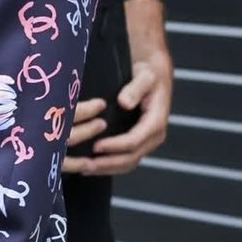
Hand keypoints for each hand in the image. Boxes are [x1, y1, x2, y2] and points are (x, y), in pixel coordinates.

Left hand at [66, 52, 172, 176]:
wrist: (155, 74)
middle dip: (108, 163)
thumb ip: (135, 88)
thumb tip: (124, 102)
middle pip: (131, 157)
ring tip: (85, 168)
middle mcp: (154, 135)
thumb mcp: (145, 75)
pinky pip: (125, 159)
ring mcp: (147, 141)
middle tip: (85, 164)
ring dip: (107, 168)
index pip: (134, 141)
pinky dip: (109, 165)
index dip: (115, 146)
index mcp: (156, 120)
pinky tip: (91, 165)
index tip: (96, 146)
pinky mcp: (139, 142)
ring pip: (128, 163)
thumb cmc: (148, 73)